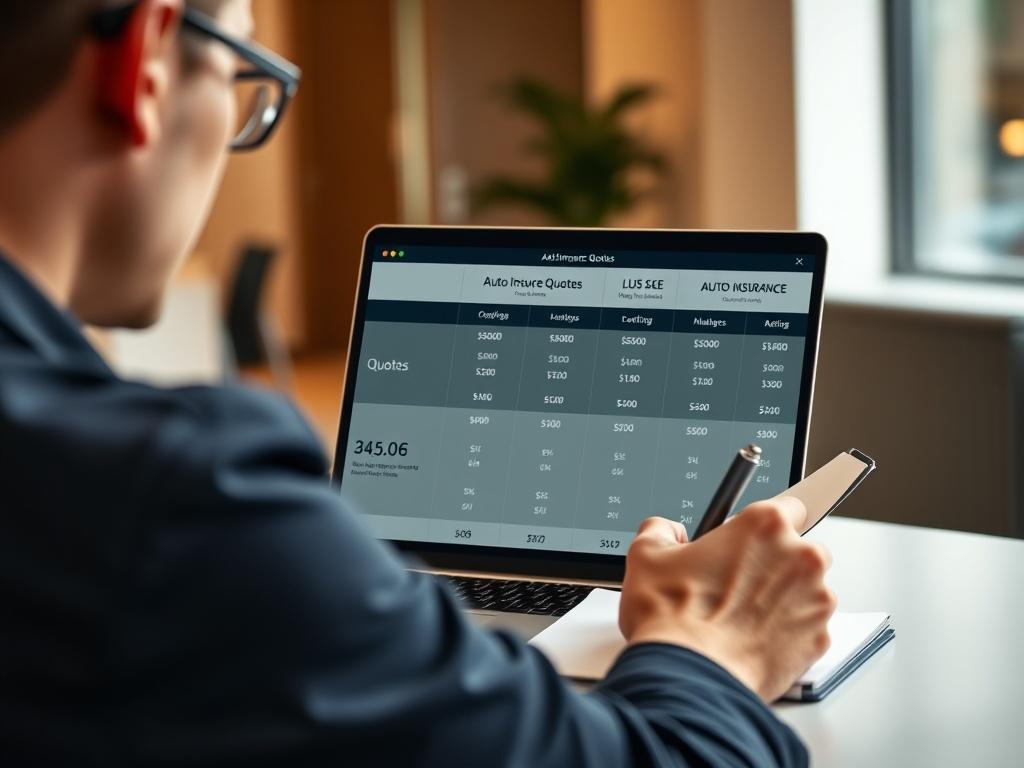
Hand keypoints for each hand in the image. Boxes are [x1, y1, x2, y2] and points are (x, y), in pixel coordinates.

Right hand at [619, 497, 836, 701]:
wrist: (689, 677)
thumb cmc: (674, 618)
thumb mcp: (646, 555)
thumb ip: (660, 530)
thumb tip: (666, 531)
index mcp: (764, 526)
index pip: (791, 504)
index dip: (768, 524)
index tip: (757, 536)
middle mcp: (800, 558)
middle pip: (802, 549)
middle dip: (777, 563)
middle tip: (739, 582)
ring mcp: (815, 601)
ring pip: (808, 591)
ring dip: (783, 599)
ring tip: (741, 617)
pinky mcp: (818, 640)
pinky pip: (808, 628)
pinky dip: (787, 632)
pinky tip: (753, 639)